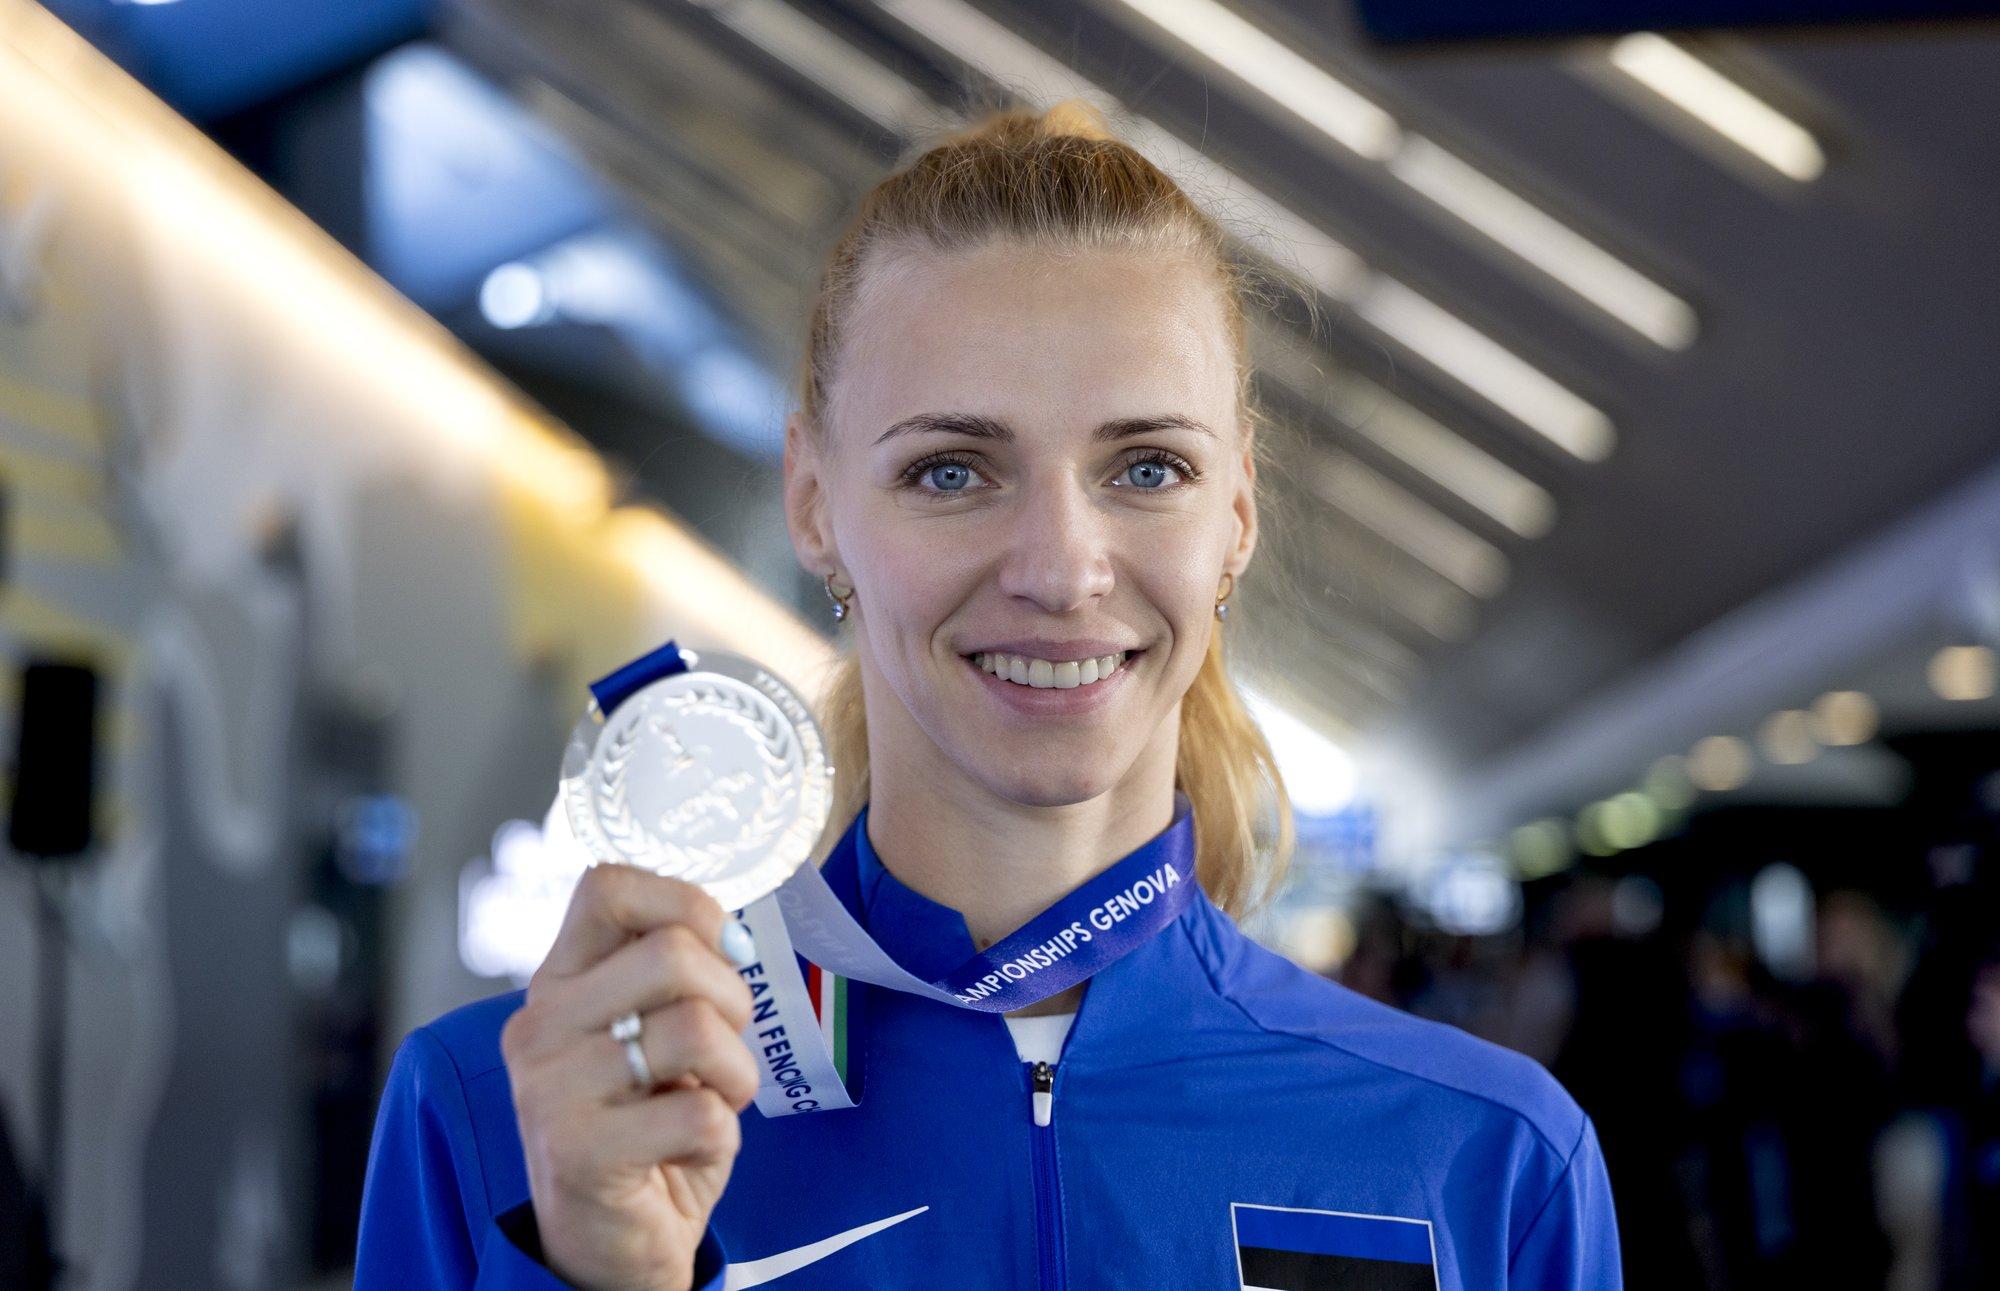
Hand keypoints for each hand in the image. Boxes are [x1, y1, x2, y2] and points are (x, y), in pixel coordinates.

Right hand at [501, 865, 759, 1290]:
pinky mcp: (579, 1153)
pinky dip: (720, 1134)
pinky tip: (687, 1150)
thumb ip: (671, 977)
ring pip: (694, 1028)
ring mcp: (551, 1089)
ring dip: (734, 1072)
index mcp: (556, 983)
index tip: (715, 950)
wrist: (612, 1246)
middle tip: (722, 1048)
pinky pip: (700, 1111)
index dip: (684, 903)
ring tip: (710, 1100)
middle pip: (672, 953)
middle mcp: (539, 1026)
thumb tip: (733, 935)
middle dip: (731, 1000)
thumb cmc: (646, 1126)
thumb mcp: (648, 1034)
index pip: (606, 886)